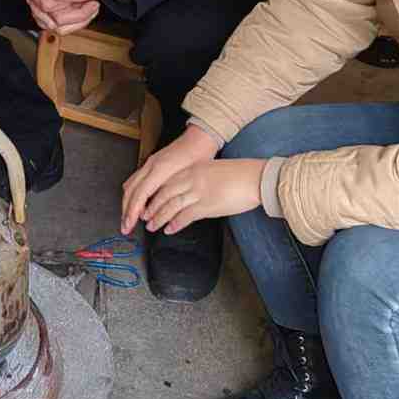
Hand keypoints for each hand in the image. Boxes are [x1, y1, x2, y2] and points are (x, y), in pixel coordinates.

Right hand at [120, 124, 221, 233]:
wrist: (198, 139)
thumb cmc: (198, 156)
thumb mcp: (189, 178)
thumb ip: (171, 194)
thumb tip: (156, 212)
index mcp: (159, 169)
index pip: (140, 193)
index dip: (133, 211)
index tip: (130, 224)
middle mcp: (150, 165)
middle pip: (130, 191)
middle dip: (125, 211)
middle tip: (125, 227)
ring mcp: (148, 164)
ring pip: (130, 186)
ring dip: (127, 203)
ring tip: (128, 219)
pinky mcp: (150, 164)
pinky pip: (135, 181)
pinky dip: (132, 194)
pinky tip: (135, 203)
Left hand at [136, 159, 266, 234]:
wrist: (255, 178)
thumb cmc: (239, 174)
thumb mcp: (213, 171)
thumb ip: (199, 178)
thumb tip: (189, 189)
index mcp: (193, 169)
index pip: (166, 182)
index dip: (154, 194)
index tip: (147, 202)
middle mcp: (192, 179)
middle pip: (164, 194)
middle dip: (151, 207)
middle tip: (143, 216)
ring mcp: (198, 192)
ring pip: (170, 206)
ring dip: (159, 217)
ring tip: (152, 226)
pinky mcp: (206, 205)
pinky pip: (185, 216)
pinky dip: (174, 224)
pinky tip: (169, 229)